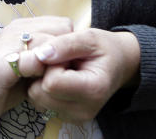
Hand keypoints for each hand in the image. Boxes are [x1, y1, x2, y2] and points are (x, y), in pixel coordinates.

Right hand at [0, 17, 72, 134]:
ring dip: (55, 65)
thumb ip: (48, 54)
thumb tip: (75, 52)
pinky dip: (40, 73)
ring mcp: (7, 44)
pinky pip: (33, 62)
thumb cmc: (6, 84)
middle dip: (66, 54)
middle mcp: (15, 29)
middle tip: (61, 74)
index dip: (70, 45)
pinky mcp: (1, 64)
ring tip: (49, 80)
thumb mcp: (31, 65)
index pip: (62, 23)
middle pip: (60, 30)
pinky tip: (36, 84)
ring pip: (48, 44)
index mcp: (22, 26)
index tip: (67, 65)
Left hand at [25, 29, 139, 121]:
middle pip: (40, 93)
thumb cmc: (105, 49)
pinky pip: (40, 102)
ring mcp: (75, 117)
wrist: (120, 65)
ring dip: (43, 81)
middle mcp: (84, 110)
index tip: (64, 57)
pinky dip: (44, 90)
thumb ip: (64, 44)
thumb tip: (40, 54)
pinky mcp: (67, 118)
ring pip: (36, 98)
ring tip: (63, 70)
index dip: (51, 64)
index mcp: (93, 90)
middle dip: (44, 73)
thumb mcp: (89, 37)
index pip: (51, 82)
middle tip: (62, 63)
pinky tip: (60, 80)